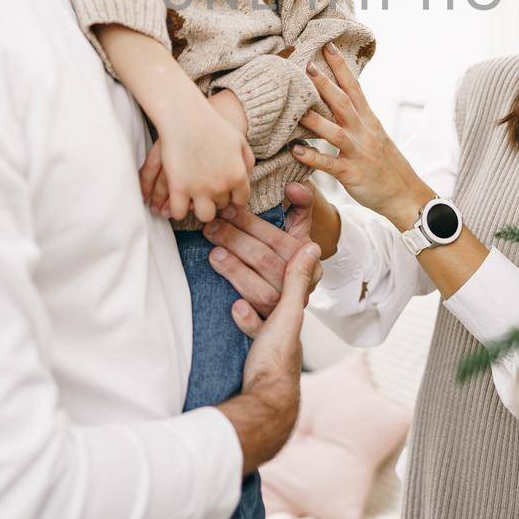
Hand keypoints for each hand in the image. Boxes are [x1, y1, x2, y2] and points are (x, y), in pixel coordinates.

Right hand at [137, 95, 252, 222]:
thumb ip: (247, 161)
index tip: (225, 193)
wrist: (186, 116)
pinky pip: (179, 212)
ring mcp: (199, 189)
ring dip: (200, 208)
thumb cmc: (212, 125)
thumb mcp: (239, 141)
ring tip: (195, 200)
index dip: (232, 197)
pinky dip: (178, 210)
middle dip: (216, 200)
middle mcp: (221, 186)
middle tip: (208, 192)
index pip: (240, 200)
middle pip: (222, 207)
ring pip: (204, 216)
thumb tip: (247, 177)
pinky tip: (177, 202)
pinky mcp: (178, 188)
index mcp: (237, 175)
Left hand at [206, 182, 318, 316]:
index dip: (252, 224)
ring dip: (237, 273)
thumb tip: (294, 185)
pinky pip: (259, 328)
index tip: (228, 209)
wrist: (292, 307)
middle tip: (210, 227)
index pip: (279, 240)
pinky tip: (235, 308)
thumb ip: (301, 206)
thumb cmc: (291, 260)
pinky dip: (248, 320)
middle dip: (236, 241)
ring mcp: (285, 312)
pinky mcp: (269, 334)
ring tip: (213, 254)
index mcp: (308, 261)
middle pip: (266, 262)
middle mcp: (299, 288)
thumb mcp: (300, 232)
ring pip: (261, 292)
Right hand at [214, 241, 319, 472]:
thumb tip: (312, 246)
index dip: (276, 256)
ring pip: (258, 306)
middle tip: (232, 253)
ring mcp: (273, 342)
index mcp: (297, 314)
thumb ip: (296, 282)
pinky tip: (233, 308)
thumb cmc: (277, 358)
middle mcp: (288, 327)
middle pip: (269, 290)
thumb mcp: (288, 314)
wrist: (263, 402)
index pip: (287, 276)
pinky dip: (242, 317)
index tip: (257, 239)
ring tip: (229, 275)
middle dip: (252, 272)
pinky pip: (249, 328)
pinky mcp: (257, 356)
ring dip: (243, 289)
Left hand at [295, 43, 432, 230]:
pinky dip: (312, 157)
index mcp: (369, 121)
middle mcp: (364, 132)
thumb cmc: (386, 165)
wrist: (405, 195)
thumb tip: (338, 101)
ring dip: (315, 119)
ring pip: (335, 132)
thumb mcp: (375, 135)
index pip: (355, 87)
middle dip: (325, 84)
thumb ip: (357, 118)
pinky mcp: (351, 173)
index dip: (341, 67)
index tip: (328, 46)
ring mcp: (358, 152)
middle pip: (343, 103)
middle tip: (307, 65)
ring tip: (296, 108)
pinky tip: (295, 150)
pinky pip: (329, 164)